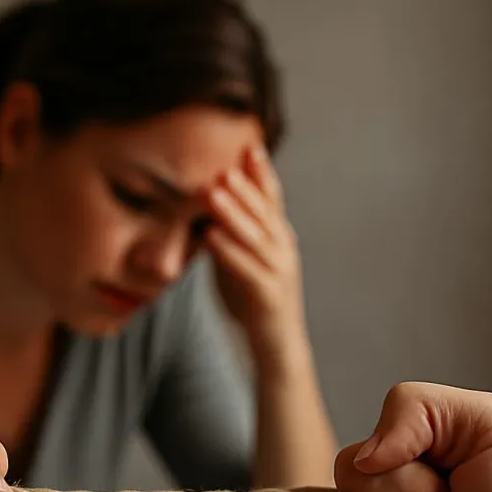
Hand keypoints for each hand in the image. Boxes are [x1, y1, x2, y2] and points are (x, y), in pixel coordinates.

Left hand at [206, 145, 307, 367]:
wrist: (276, 346)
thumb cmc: (254, 301)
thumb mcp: (240, 260)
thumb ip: (229, 236)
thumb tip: (206, 210)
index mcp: (279, 238)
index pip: (272, 199)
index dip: (262, 173)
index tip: (248, 145)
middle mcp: (284, 250)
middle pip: (265, 213)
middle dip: (246, 187)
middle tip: (224, 165)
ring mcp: (279, 273)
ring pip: (257, 237)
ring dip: (234, 213)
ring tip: (213, 192)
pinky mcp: (269, 296)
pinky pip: (247, 269)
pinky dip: (229, 251)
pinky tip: (211, 237)